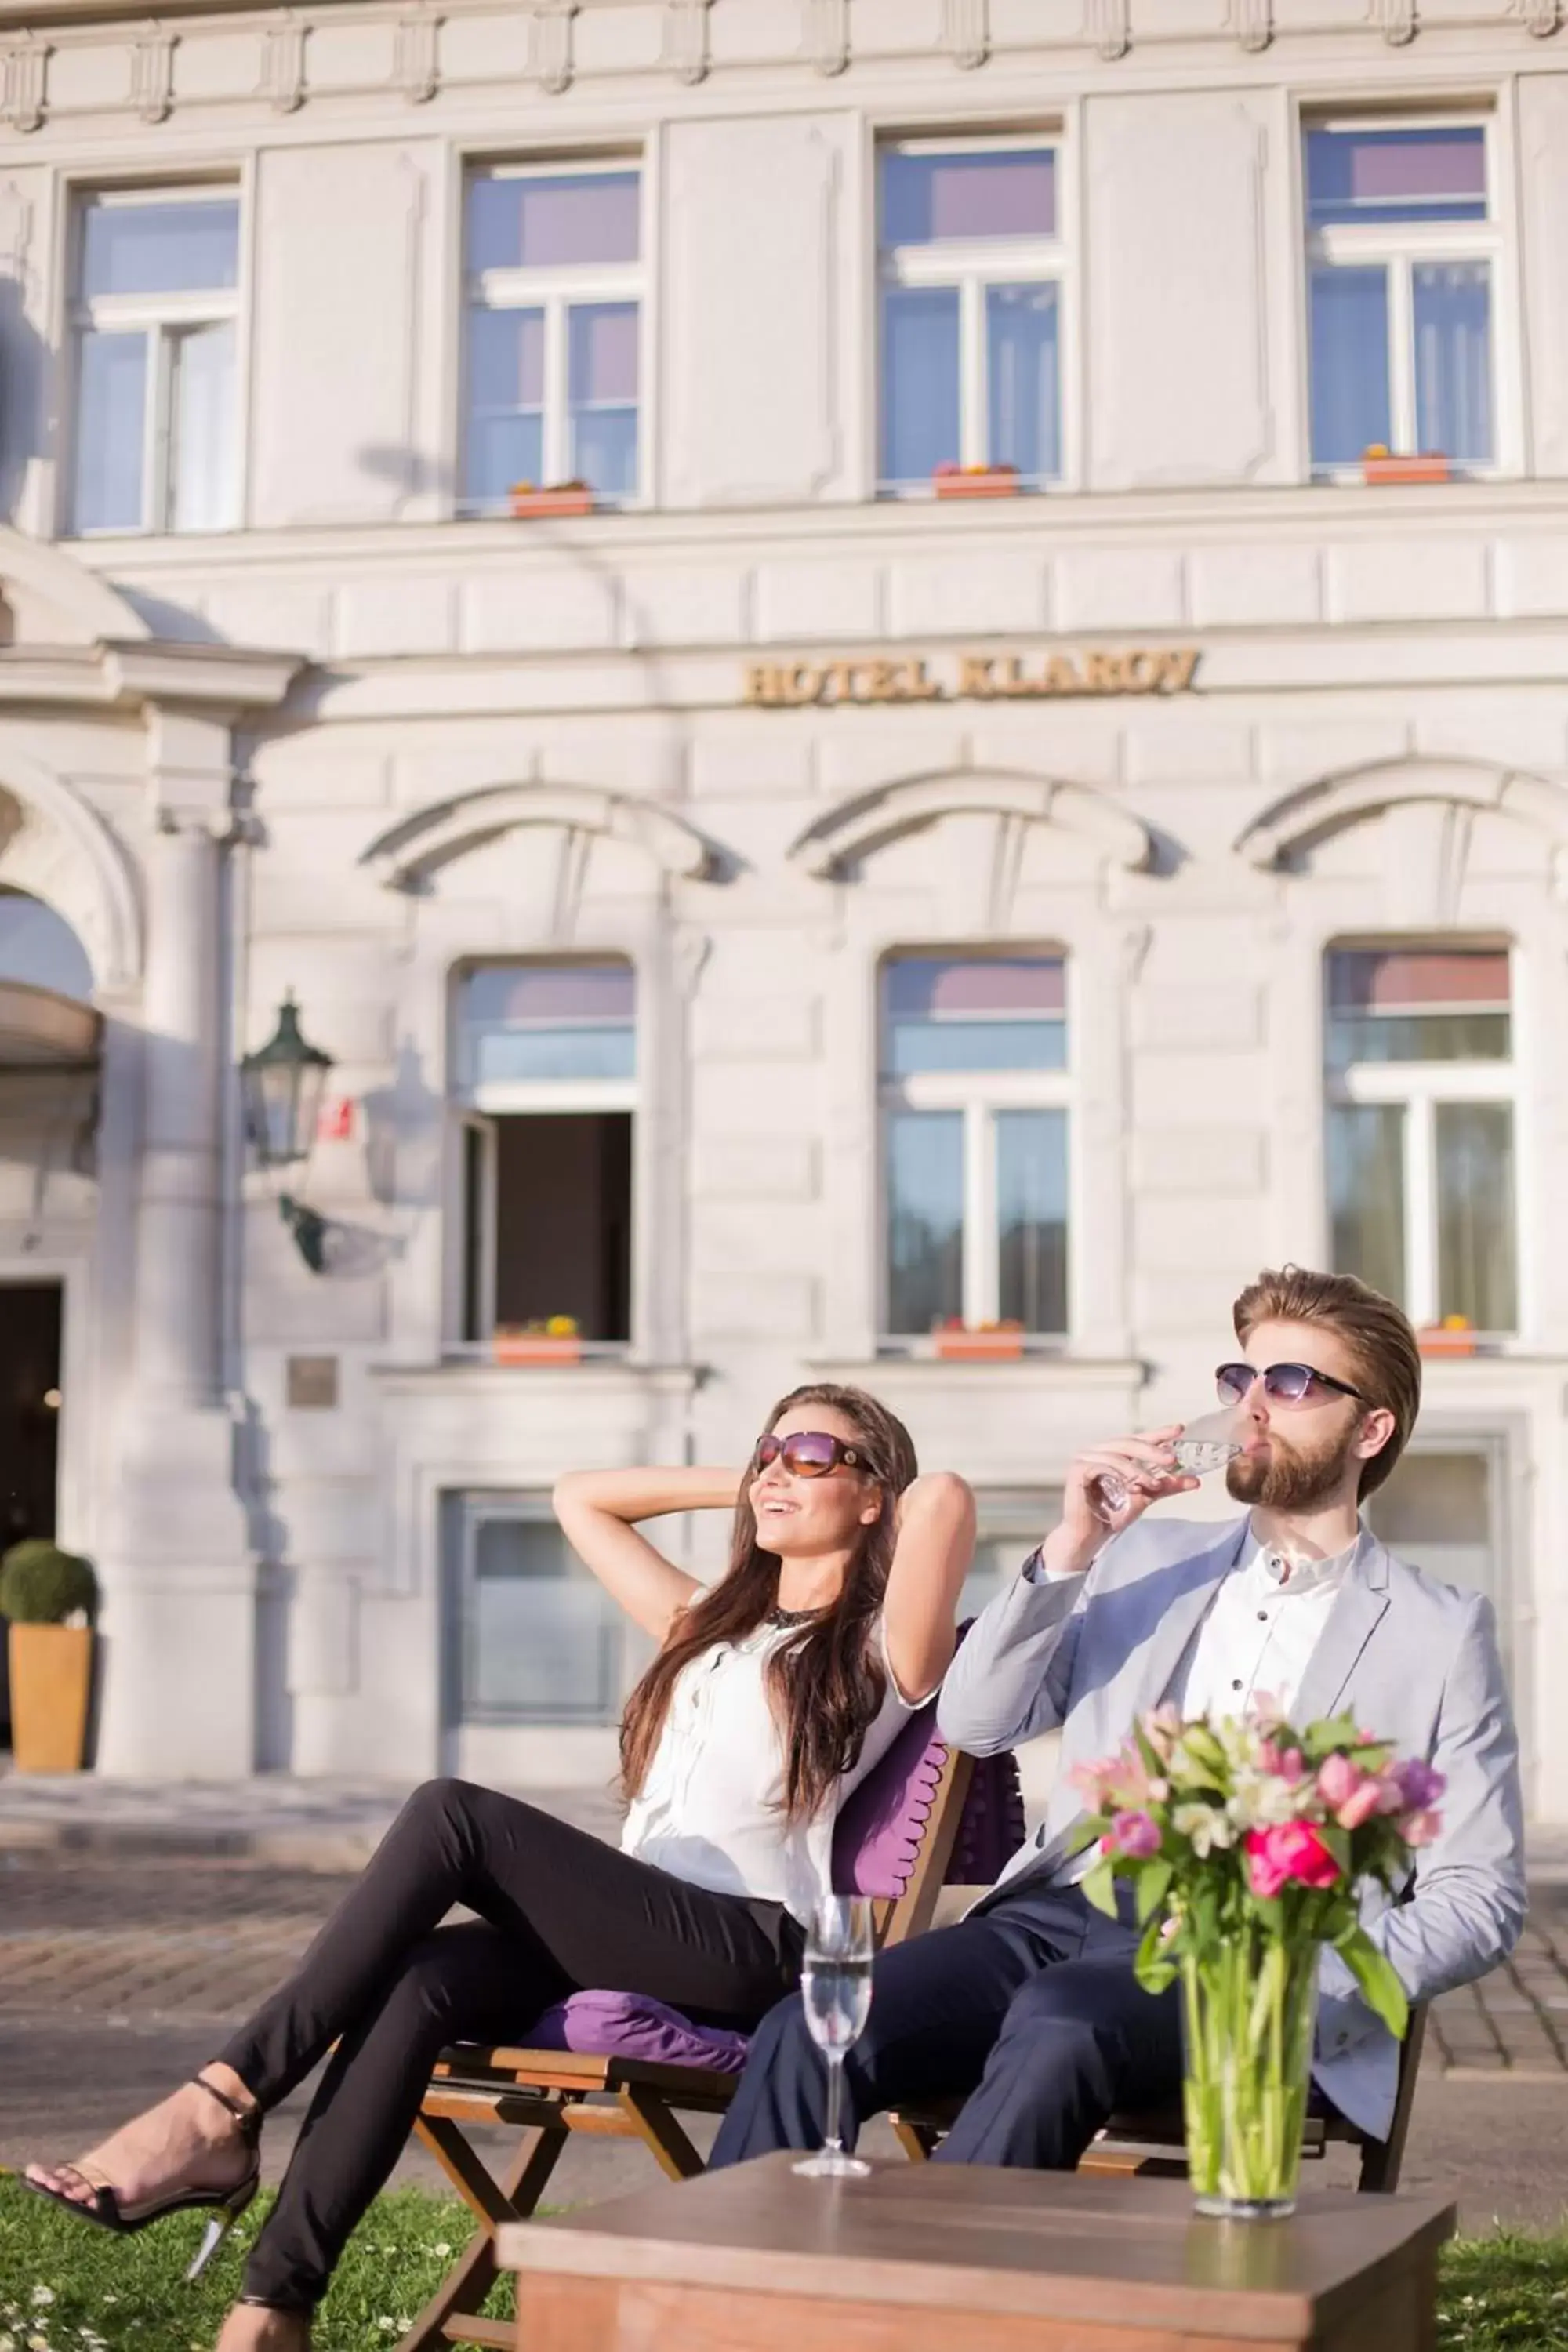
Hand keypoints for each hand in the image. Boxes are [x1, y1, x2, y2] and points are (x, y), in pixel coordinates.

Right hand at [1040, 1426, 1198, 1577]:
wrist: (1090, 1537)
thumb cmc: (1113, 1514)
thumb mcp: (1146, 1497)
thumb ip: (1166, 1486)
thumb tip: (1196, 1481)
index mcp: (1111, 1452)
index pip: (1138, 1439)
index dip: (1158, 1434)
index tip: (1179, 1429)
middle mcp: (1096, 1450)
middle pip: (1128, 1443)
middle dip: (1152, 1450)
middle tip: (1172, 1459)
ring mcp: (1084, 1457)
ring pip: (1117, 1455)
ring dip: (1139, 1470)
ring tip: (1156, 1484)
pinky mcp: (1077, 1469)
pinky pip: (1103, 1467)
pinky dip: (1121, 1476)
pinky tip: (1134, 1488)